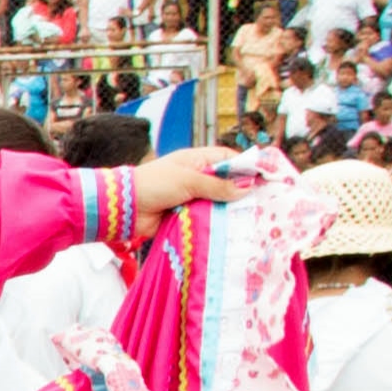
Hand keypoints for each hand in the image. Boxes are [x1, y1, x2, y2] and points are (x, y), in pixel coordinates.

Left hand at [129, 146, 280, 219]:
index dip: (247, 167)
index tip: (267, 177)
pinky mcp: (186, 215)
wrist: (124, 207)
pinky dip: (216, 223)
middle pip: (227, 183)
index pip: (229, 159)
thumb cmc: (155, 184)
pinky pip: (206, 218)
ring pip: (218, 203)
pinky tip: (234, 230)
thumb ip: (218, 185)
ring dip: (230, 210)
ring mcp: (192, 197)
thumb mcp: (189, 180)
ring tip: (255, 218)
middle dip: (242, 192)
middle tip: (265, 202)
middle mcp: (197, 177)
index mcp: (197, 160)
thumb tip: (245, 188)